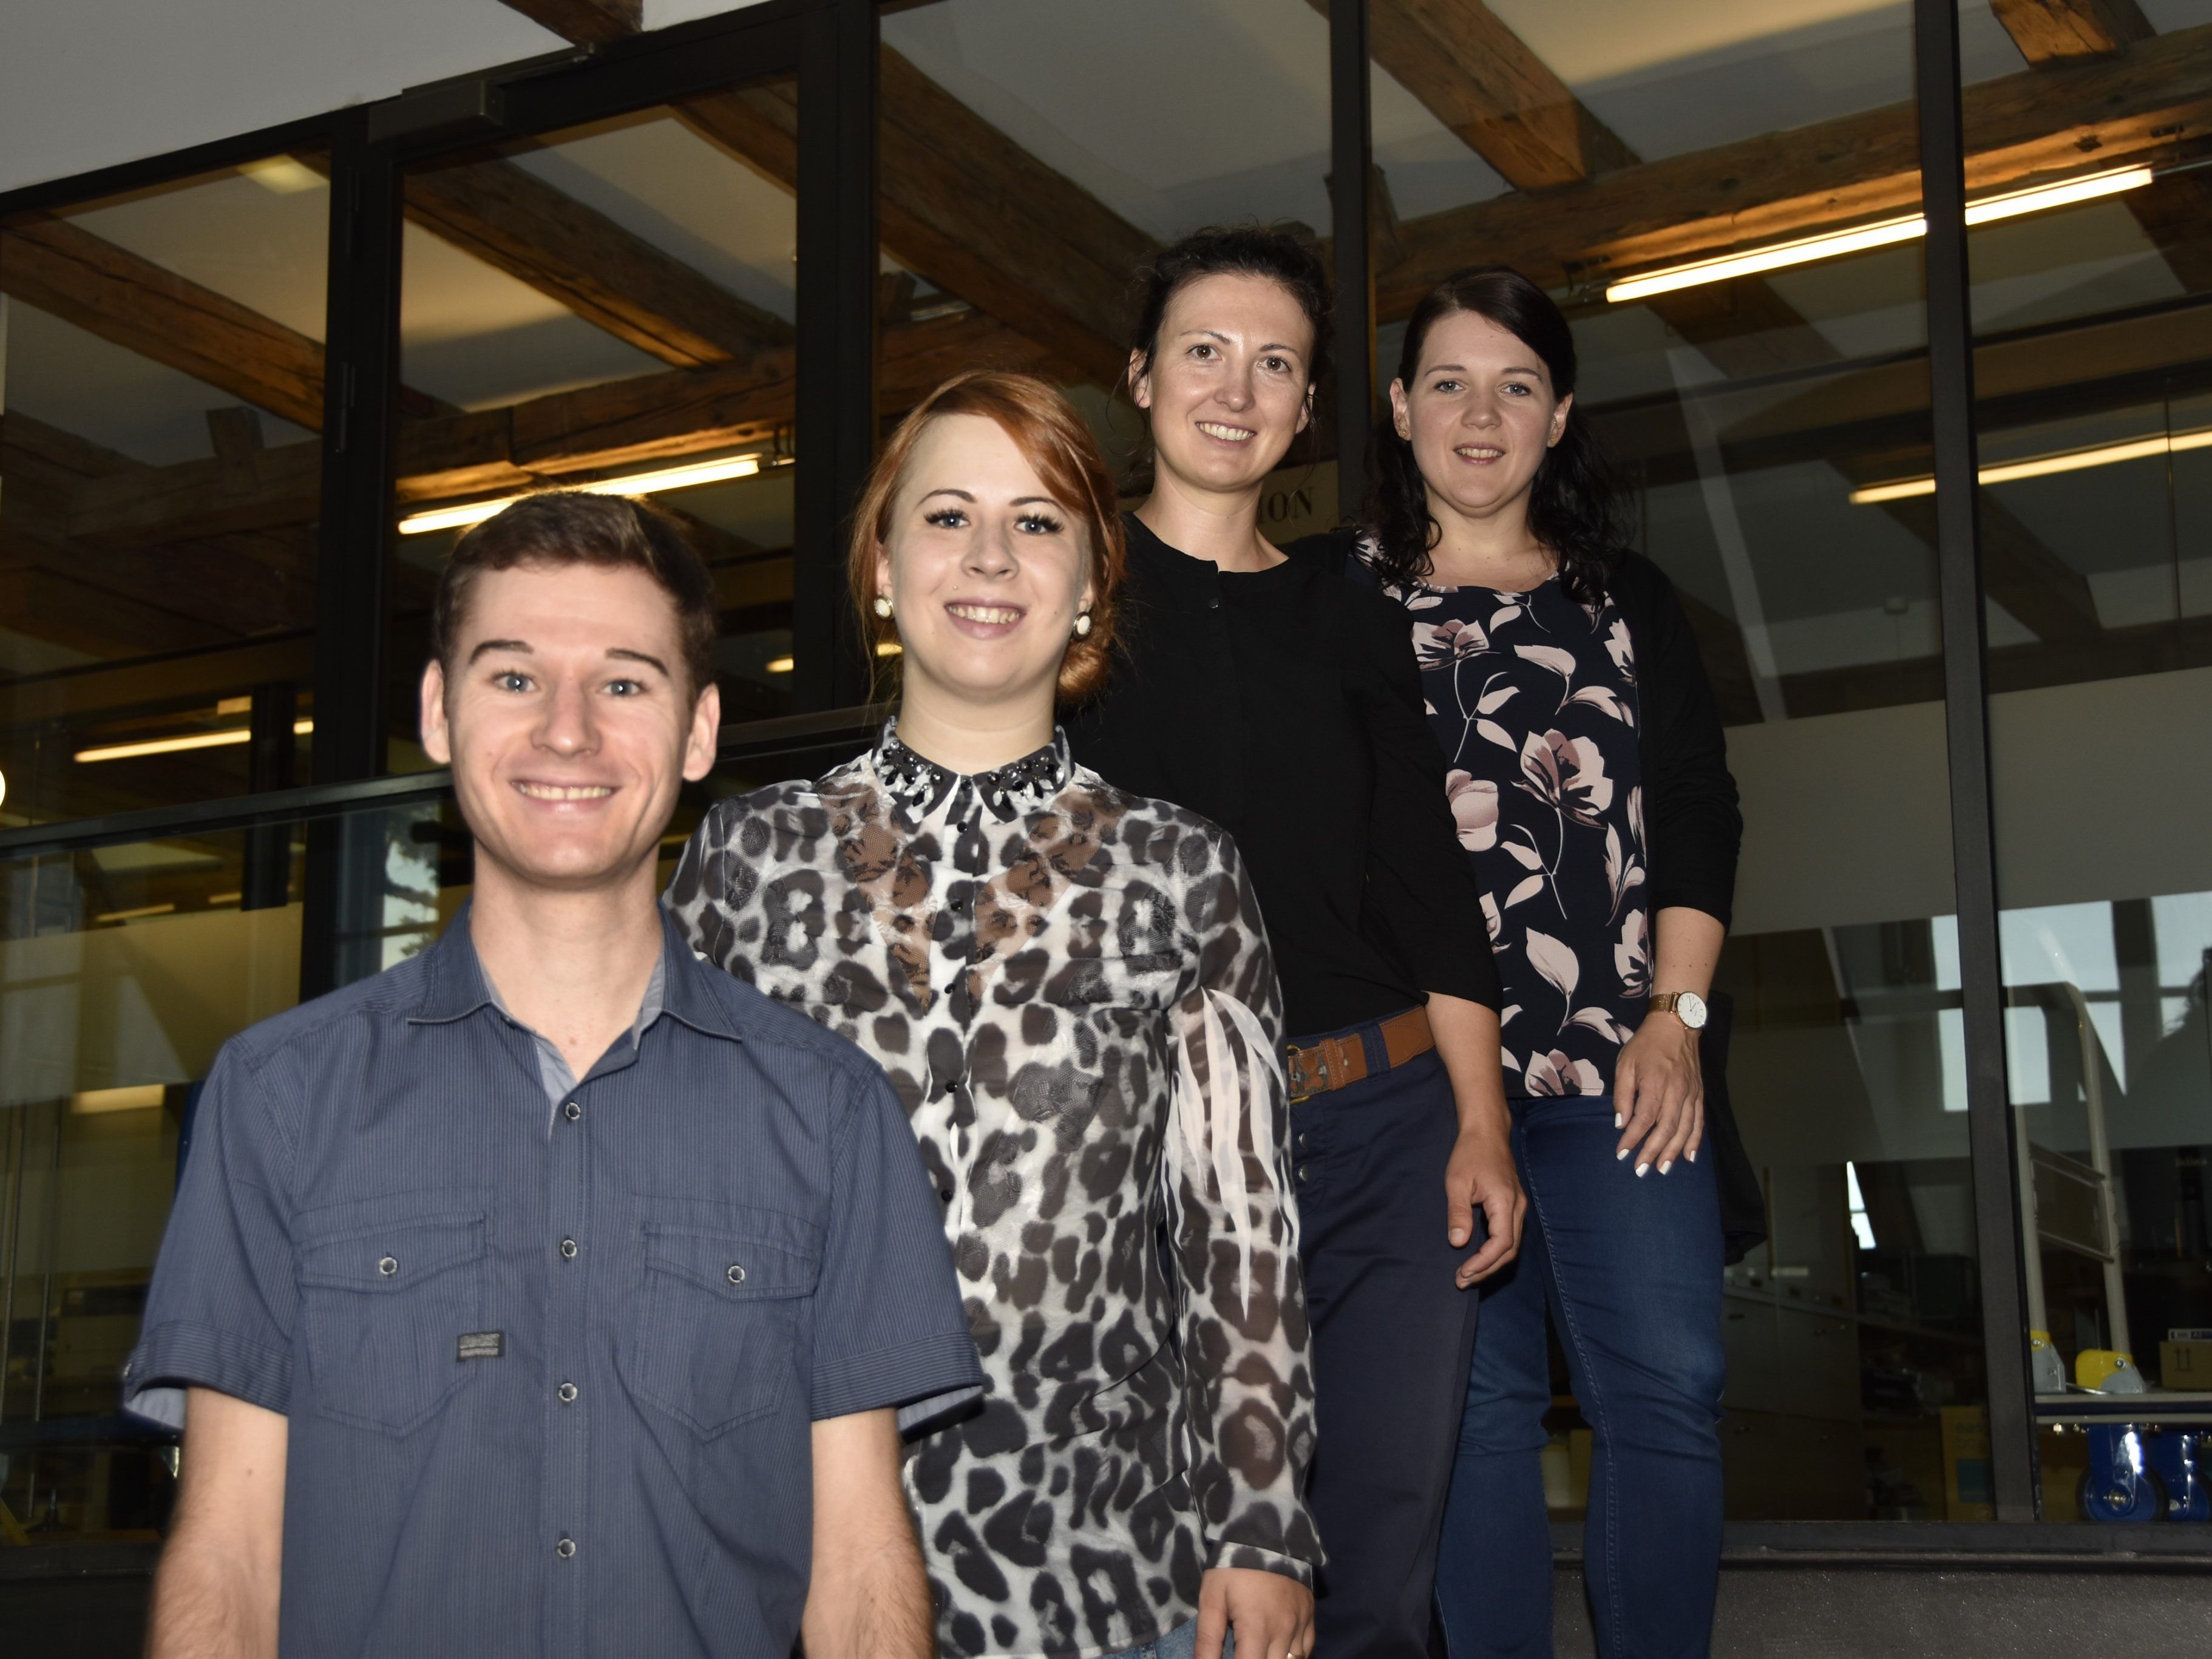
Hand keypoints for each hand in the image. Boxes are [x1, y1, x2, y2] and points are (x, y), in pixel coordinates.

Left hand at [1195, 1566, 1312, 1658]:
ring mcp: (1300, 1624)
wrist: (1265, 1533)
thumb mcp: (1212, 1599)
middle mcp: (1283, 1632)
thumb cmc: (1233, 1567)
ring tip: (1256, 1649)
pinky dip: (1292, 1656)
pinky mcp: (1310, 1616)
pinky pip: (1306, 1650)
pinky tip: (1276, 1649)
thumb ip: (1208, 1640)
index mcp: (1256, 1629)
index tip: (1233, 1657)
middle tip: (1242, 1650)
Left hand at [1445, 1120, 1524, 1286]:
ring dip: (1492, 1262)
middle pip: (1510, 1249)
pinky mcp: (1514, 1205)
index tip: (1463, 1272)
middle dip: (1487, 1269)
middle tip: (1461, 1281)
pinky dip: (1496, 1250)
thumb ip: (1458, 1213)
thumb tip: (1458, 1243)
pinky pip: (1510, 1234)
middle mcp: (1518, 1207)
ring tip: (1468, 1274)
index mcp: (1505, 1201)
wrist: (1486, 1132)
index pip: (1501, 1243)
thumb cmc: (1469, 1154)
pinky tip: (1479, 1257)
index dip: (1483, 1262)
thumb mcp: (1457, 1182)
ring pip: (1512, 1244)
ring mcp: (1519, 1206)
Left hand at [1614, 1011, 1703, 1175]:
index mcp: (1656, 1082)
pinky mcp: (1699, 1094)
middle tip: (1641, 1170)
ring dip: (1673, 1152)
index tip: (1621, 1154)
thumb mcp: (1625, 1064)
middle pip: (1666, 1128)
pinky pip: (1699, 1122)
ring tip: (1662, 1169)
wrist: (1677, 1025)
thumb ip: (1623, 1095)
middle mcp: (1677, 1091)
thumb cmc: (1646, 1045)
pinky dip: (1695, 1141)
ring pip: (1684, 1129)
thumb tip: (1621, 1124)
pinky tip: (1689, 1157)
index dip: (1633, 1139)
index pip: (1644, 1118)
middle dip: (1652, 1152)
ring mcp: (1691, 1094)